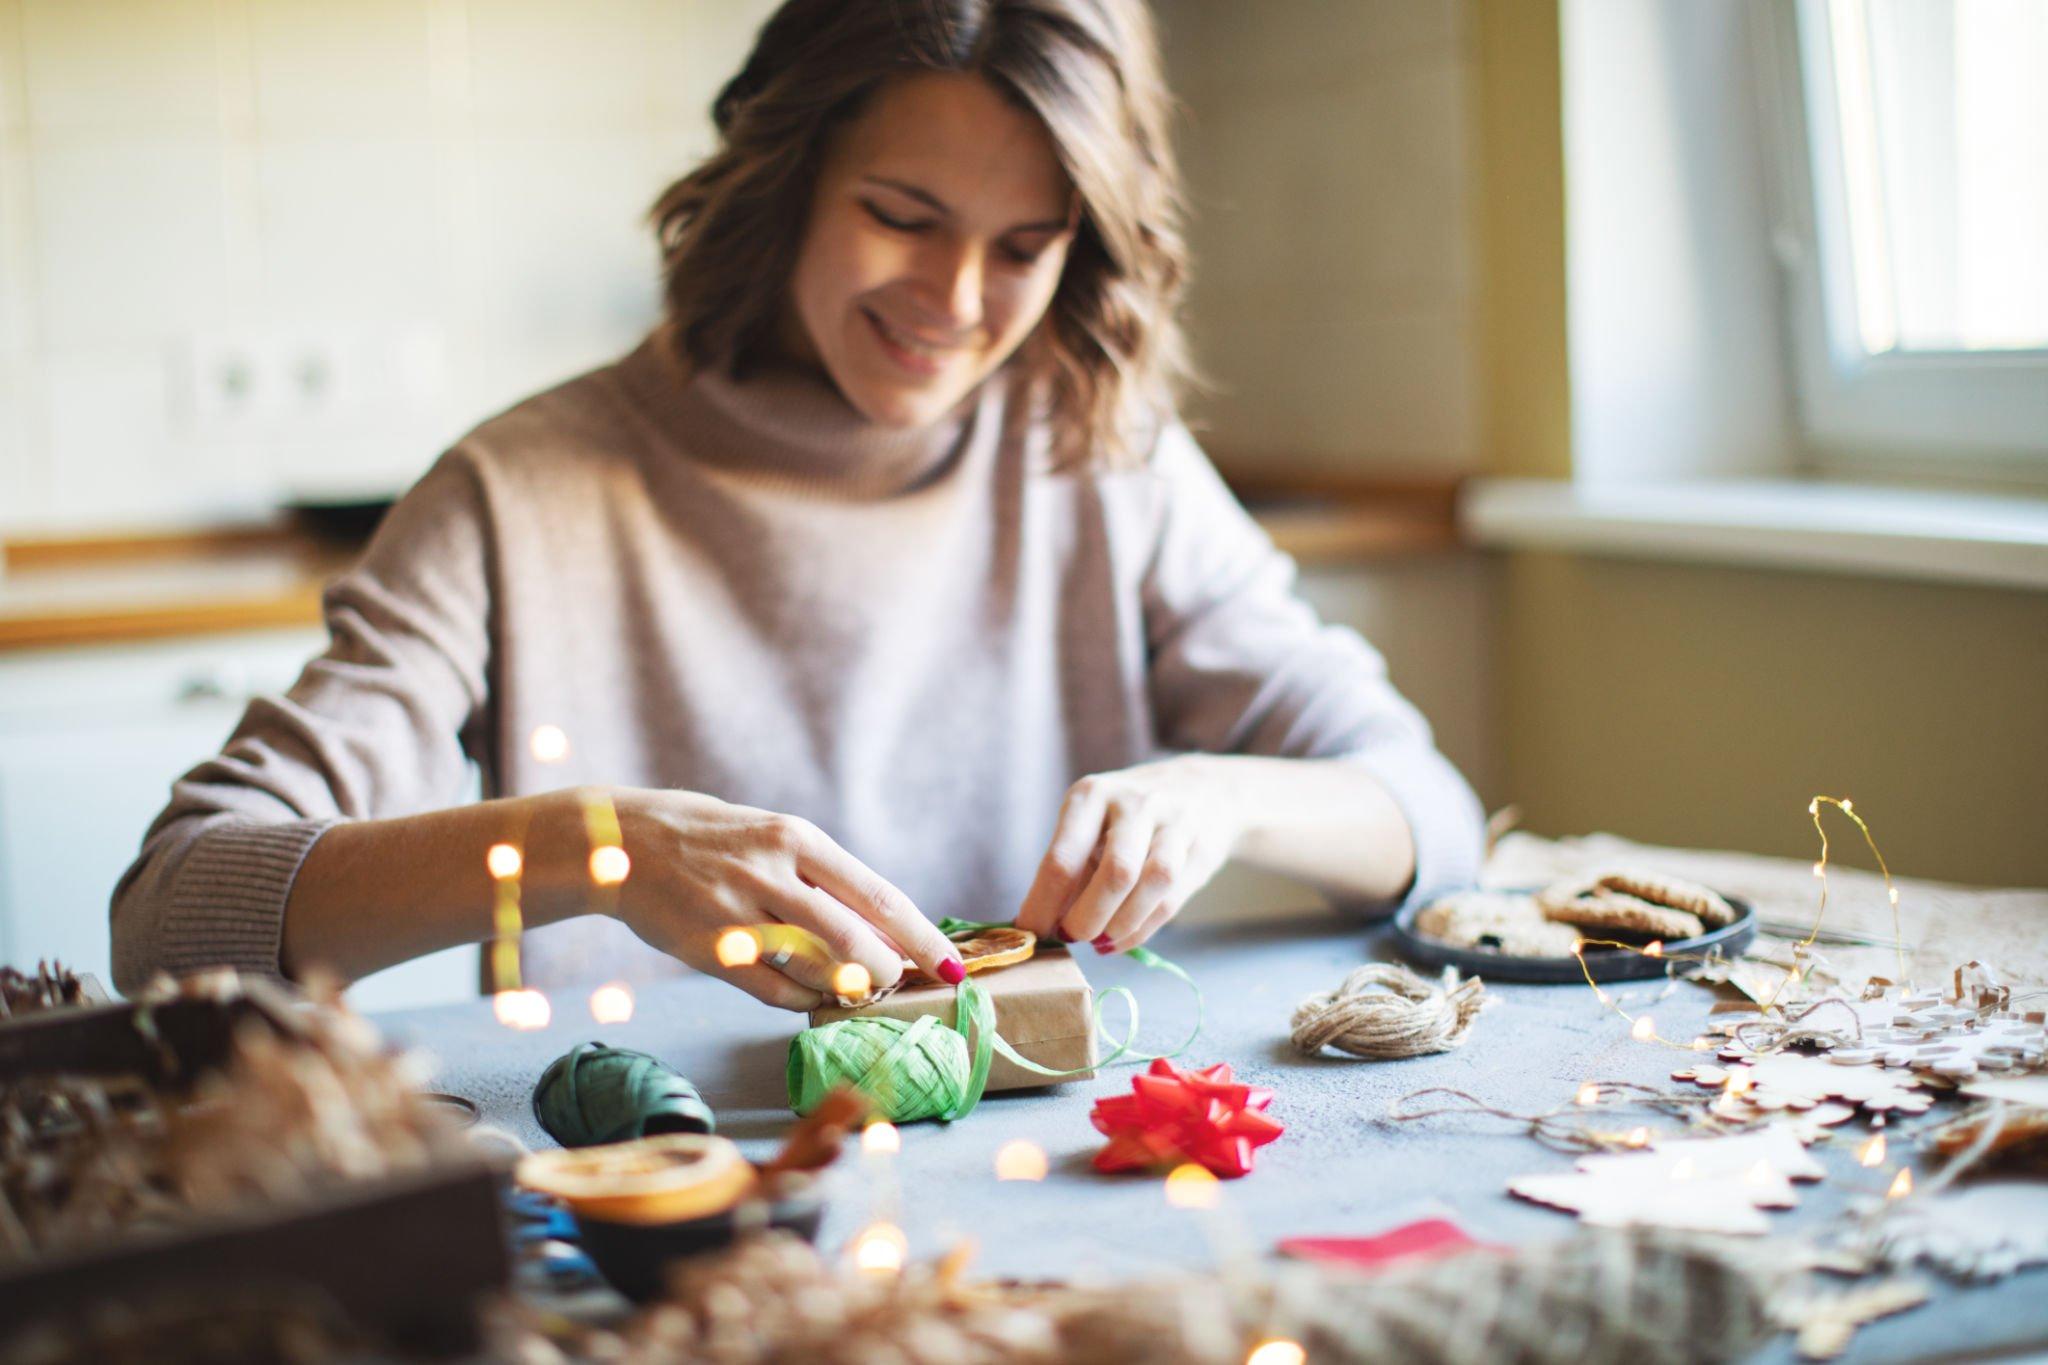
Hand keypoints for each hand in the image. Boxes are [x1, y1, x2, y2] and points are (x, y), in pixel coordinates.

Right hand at [580, 787, 964, 1010]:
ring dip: (849, 988)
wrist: (619, 843)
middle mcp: (773, 874)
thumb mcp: (770, 836)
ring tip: (858, 988)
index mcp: (797, 839)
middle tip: (899, 983)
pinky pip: (775, 992)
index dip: (923, 937)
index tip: (954, 966)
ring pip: (819, 969)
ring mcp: (740, 914)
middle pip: (856, 940)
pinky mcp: (711, 951)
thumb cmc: (708, 838)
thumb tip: (882, 926)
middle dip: (890, 971)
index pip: (879, 897)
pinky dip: (805, 1001)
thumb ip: (820, 877)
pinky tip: (813, 996)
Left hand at [1013, 757, 1244, 953]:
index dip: (1044, 905)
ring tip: (1100, 942)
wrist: (1202, 788)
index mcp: (1091, 795)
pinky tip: (1122, 939)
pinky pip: (1171, 899)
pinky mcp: (1202, 846)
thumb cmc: (1126, 817)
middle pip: (1116, 872)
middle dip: (1088, 917)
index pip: (1063, 858)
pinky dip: (1142, 929)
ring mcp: (1174, 822)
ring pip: (1153, 882)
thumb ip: (1068, 871)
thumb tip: (1038, 926)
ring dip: (1121, 924)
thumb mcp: (1091, 825)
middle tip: (1071, 938)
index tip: (1030, 933)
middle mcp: (1134, 803)